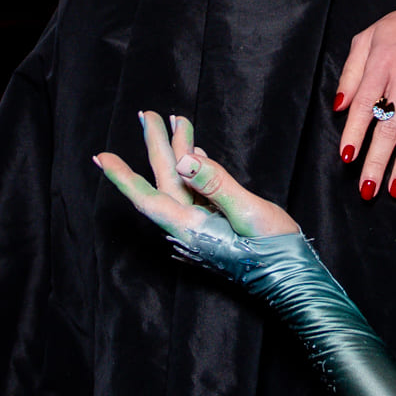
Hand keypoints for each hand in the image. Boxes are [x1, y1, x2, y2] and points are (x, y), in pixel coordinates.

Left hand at [96, 110, 300, 254]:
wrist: (294, 281)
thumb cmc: (276, 250)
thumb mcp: (249, 212)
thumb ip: (216, 184)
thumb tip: (186, 160)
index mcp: (192, 228)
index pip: (148, 198)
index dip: (122, 177)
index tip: (101, 157)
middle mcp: (190, 230)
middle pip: (165, 183)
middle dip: (157, 146)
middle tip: (146, 114)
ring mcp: (201, 231)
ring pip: (182, 186)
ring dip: (178, 154)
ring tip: (176, 122)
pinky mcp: (214, 230)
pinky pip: (196, 196)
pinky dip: (195, 171)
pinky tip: (196, 154)